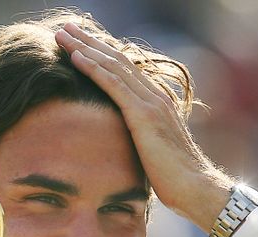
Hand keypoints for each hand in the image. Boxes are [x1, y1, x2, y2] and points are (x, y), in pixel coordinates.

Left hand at [55, 23, 233, 231]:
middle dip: (88, 40)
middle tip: (65, 27)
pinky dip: (93, 68)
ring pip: (112, 65)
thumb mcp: (150, 150)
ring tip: (62, 34)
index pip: (123, 68)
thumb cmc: (173, 178)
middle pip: (116, 58)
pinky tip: (75, 57)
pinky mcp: (143, 115)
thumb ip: (138, 138)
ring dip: (84, 47)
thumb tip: (119, 143)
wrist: (195, 188)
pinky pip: (113, 85)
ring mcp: (151, 102)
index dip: (100, 51)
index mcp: (156, 100)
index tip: (78, 40)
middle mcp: (155, 94)